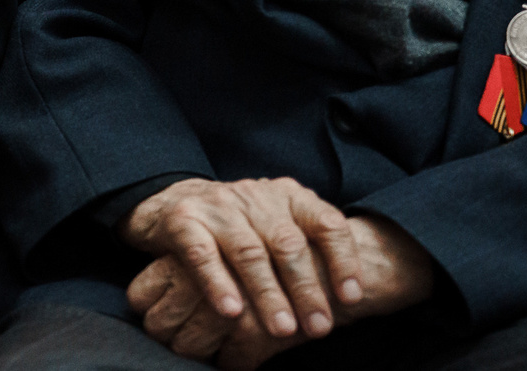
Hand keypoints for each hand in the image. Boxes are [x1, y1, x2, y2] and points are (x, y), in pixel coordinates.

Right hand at [121, 178, 361, 346]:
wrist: (175, 201)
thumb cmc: (243, 228)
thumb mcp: (280, 227)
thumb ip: (310, 251)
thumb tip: (349, 304)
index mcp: (288, 196)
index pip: (326, 222)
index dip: (343, 260)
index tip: (351, 298)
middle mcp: (255, 196)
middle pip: (288, 243)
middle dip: (306, 289)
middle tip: (318, 328)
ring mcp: (218, 206)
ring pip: (249, 252)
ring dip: (268, 294)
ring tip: (282, 329)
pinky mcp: (184, 220)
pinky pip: (202, 254)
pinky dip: (218, 283)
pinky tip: (231, 312)